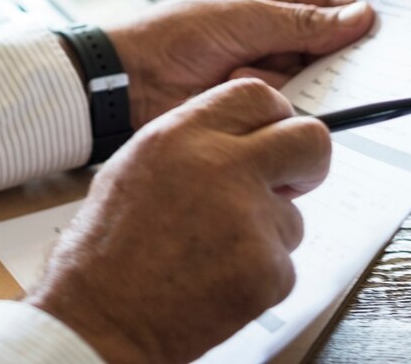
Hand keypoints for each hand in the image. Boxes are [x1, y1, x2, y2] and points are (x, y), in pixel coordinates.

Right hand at [27, 79, 329, 363]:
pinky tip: (216, 279)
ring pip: (293, 216)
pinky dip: (258, 274)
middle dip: (308, 163)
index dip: (276, 116)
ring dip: (266, 232)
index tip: (275, 135)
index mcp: (182, 135)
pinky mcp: (267, 268)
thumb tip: (238, 140)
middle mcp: (220, 166)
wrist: (101, 314)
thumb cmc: (108, 247)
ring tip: (214, 251)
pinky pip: (283, 263)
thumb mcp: (137, 165)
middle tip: (290, 181)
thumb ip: (193, 145)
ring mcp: (249, 218)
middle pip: (309, 140)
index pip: (258, 96)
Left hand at [106, 0, 374, 126]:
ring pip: (321, 80)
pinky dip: (301, 109)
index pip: (332, 2)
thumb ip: (304, 21)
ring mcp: (272, 71)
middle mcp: (278, 34)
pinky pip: (300, 109)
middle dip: (348, 55)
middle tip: (379, 65)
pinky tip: (302, 107)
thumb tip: (363, 16)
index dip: (361, 13)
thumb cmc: (179, 33)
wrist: (134, 81)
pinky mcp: (265, 106)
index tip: (394, 30)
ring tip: (314, 82)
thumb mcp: (245, 18)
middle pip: (334, 44)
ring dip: (318, 83)